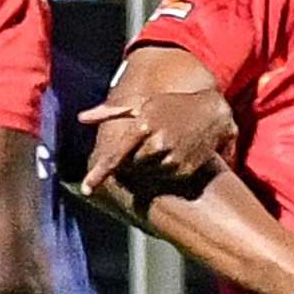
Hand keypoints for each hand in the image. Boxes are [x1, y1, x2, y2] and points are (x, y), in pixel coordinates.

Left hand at [79, 89, 237, 192]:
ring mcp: (173, 158)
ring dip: (151, 163)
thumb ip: (109, 111)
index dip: (100, 173)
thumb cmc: (171, 105)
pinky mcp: (186, 169)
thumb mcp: (141, 104)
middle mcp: (158, 143)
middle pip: (132, 165)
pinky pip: (166, 177)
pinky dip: (166, 168)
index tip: (87, 189)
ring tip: (165, 143)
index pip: (117, 155)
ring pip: (149, 172)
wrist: (212, 112)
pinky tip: (176, 152)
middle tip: (148, 140)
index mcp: (143, 126)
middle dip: (135, 157)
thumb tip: (81, 117)